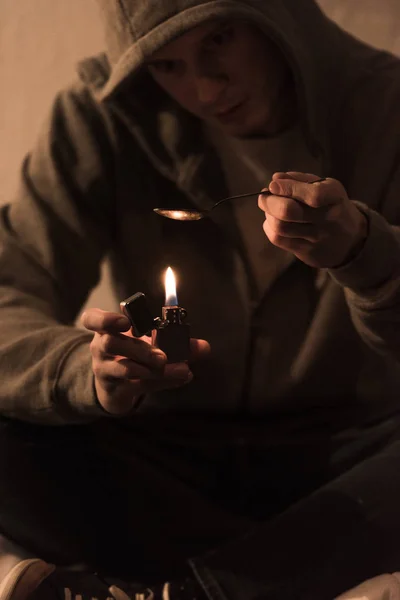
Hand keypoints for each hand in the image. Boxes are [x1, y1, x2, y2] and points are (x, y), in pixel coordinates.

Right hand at [81, 308, 209, 415]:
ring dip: (150, 368)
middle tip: (162, 356)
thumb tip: (205, 347)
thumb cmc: (134, 353)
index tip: (125, 321)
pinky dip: (161, 382)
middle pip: (110, 344)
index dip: (105, 319)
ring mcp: (105, 370)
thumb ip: (177, 340)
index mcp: (105, 328)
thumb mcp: (150, 341)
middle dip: (138, 348)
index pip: (91, 319)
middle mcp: (100, 348)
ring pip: (123, 369)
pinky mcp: (115, 389)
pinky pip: (137, 385)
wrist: (117, 385)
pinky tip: (181, 377)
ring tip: (174, 368)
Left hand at [258, 172, 367, 267]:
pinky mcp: (307, 252)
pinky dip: (269, 228)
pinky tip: (273, 222)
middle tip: (264, 197)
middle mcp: (328, 219)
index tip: (273, 185)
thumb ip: (300, 180)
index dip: (288, 188)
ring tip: (269, 209)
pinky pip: (279, 240)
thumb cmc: (332, 206)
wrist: (350, 241)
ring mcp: (317, 238)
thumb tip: (276, 178)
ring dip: (268, 215)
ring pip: (281, 227)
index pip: (312, 194)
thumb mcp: (325, 187)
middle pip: (289, 212)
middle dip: (270, 202)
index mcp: (335, 197)